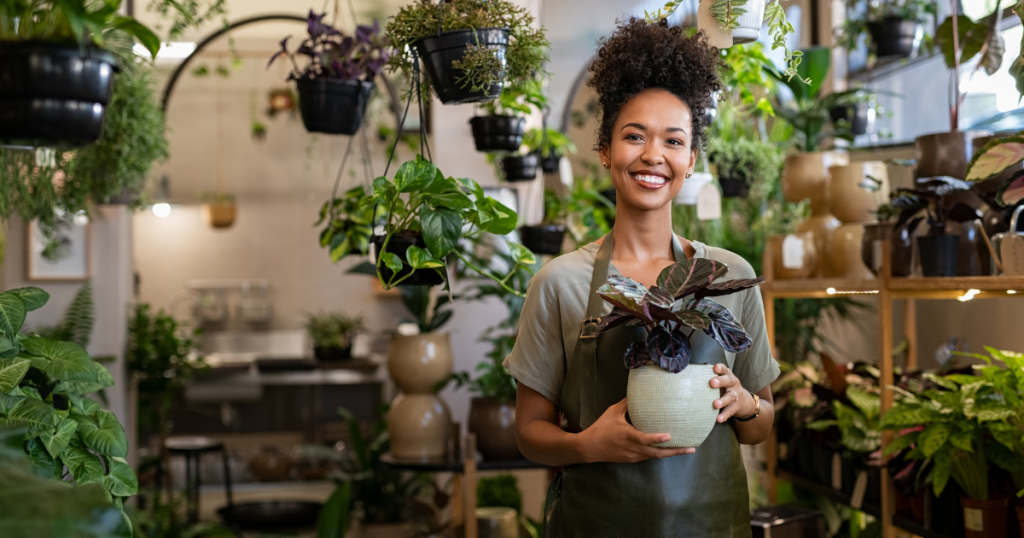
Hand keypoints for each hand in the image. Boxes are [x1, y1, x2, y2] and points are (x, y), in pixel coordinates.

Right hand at [576, 398, 694, 462]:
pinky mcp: (632, 459)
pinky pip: (649, 456)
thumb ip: (626, 404)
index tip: (669, 436)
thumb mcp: (612, 412)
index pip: (644, 439)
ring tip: (686, 449)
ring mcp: (633, 456)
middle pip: (657, 453)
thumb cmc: (601, 428)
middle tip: (691, 448)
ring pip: (655, 456)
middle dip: (675, 452)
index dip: (656, 439)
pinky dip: (660, 453)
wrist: (589, 448)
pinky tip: (668, 449)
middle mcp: (632, 448)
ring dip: (670, 453)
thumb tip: (638, 393)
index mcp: (627, 436)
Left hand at [710, 363, 754, 422]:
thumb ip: (710, 377)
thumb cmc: (725, 388)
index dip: (720, 368)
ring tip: (715, 404)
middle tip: (712, 383)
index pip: (724, 370)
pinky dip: (724, 415)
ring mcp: (735, 395)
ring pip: (730, 397)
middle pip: (728, 381)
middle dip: (720, 381)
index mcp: (727, 375)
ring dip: (722, 401)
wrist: (743, 401)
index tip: (715, 368)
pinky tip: (718, 418)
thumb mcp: (721, 380)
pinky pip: (730, 411)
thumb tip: (690, 376)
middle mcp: (733, 384)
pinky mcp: (736, 407)